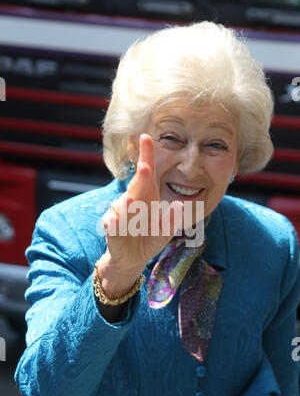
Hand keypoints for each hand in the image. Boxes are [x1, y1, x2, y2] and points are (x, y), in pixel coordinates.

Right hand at [101, 133, 182, 277]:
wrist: (131, 258)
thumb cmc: (148, 238)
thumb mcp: (165, 231)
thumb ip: (172, 220)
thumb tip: (180, 206)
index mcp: (145, 196)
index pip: (146, 174)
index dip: (146, 156)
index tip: (146, 137)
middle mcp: (131, 201)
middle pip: (135, 186)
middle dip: (140, 177)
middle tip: (145, 166)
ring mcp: (120, 215)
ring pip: (123, 207)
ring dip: (127, 205)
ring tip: (131, 201)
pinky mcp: (112, 230)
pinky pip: (112, 226)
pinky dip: (113, 224)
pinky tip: (114, 223)